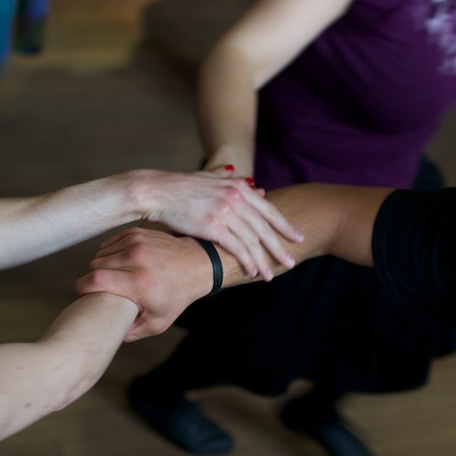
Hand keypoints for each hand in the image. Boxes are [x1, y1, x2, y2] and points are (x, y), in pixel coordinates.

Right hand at [77, 228, 212, 340]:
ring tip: (112, 277)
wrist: (197, 265)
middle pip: (94, 266)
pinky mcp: (137, 232)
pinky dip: (109, 253)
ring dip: (100, 265)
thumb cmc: (177, 295)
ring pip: (100, 254)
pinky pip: (109, 243)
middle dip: (93, 279)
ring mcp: (136, 242)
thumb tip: (109, 334)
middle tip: (101, 289)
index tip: (83, 294)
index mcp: (139, 282)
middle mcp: (136, 258)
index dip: (82, 288)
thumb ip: (131, 332)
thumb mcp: (157, 323)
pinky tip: (118, 263)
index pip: (96, 279)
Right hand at [137, 169, 300, 280]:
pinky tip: (252, 272)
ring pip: (252, 241)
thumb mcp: (212, 180)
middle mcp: (235, 198)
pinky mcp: (212, 226)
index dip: (284, 225)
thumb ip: (235, 184)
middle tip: (291, 261)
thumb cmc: (181, 187)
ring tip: (270, 275)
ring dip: (263, 260)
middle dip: (279, 247)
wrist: (157, 191)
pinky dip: (247, 261)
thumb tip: (257, 188)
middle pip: (264, 227)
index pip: (268, 209)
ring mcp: (225, 212)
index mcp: (238, 186)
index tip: (297, 237)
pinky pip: (236, 247)